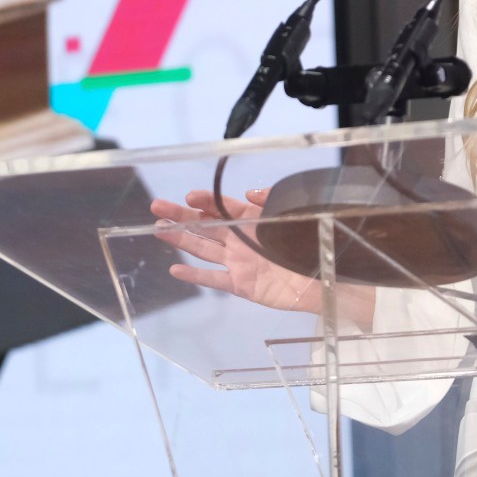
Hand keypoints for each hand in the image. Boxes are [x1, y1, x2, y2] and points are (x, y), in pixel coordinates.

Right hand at [150, 189, 323, 313]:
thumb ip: (271, 201)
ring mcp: (237, 262)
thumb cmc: (306, 245)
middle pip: (205, 226)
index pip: (221, 207)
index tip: (189, 197)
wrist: (320, 280)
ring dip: (181, 239)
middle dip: (181, 216)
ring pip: (203, 249)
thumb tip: (249, 192)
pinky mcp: (240, 284)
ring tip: (158, 230)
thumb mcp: (290, 216)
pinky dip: (194, 276)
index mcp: (251, 220)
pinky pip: (213, 279)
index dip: (205, 202)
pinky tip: (175, 270)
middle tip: (156, 206)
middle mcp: (239, 239)